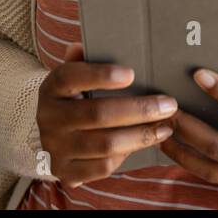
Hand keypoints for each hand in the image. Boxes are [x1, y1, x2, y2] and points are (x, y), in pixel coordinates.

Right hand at [35, 43, 176, 187]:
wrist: (49, 136)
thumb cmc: (73, 99)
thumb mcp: (72, 77)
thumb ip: (82, 61)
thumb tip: (83, 45)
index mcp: (51, 88)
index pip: (70, 77)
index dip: (100, 75)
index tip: (131, 74)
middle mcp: (49, 119)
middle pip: (97, 114)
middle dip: (139, 110)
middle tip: (168, 104)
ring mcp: (55, 148)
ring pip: (105, 144)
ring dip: (141, 136)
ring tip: (166, 127)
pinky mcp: (66, 172)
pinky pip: (102, 167)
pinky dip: (127, 155)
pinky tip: (144, 143)